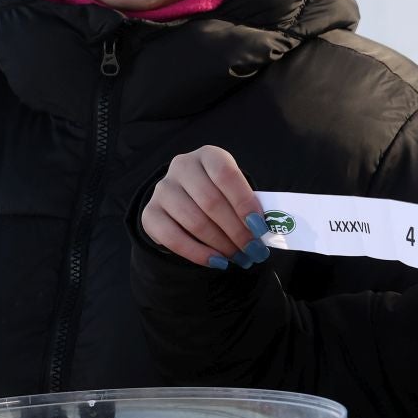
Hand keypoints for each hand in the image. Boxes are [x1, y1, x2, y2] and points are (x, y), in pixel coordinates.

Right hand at [140, 145, 271, 268]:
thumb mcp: (236, 191)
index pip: (226, 175)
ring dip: (221, 245)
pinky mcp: (150, 213)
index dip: (244, 203)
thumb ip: (248, 205)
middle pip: (211, 202)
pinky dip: (198, 254)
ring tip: (240, 258)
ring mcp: (163, 189)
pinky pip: (173, 238)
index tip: (261, 228)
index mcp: (208, 155)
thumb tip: (267, 231)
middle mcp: (182, 167)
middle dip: (237, 231)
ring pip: (194, 222)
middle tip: (255, 251)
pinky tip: (217, 262)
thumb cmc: (221, 194)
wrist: (186, 198)